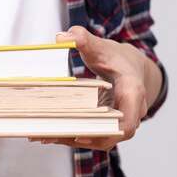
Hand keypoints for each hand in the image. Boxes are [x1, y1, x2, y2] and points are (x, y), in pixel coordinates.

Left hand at [29, 26, 152, 150]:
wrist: (129, 65)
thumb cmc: (115, 56)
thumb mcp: (99, 46)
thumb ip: (82, 38)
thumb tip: (61, 37)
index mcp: (132, 92)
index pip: (127, 123)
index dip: (107, 134)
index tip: (82, 136)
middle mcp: (131, 111)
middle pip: (109, 135)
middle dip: (79, 138)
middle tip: (49, 135)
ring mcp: (121, 120)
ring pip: (100, 138)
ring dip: (74, 139)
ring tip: (44, 136)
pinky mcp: (109, 124)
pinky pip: (95, 134)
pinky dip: (75, 135)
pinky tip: (51, 133)